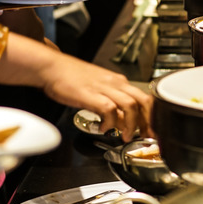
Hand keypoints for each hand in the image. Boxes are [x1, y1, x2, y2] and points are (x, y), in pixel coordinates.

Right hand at [0, 35, 153, 141]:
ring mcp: (104, 88)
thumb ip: (111, 103)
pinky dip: (110, 122)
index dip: (151, 116)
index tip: (151, 129)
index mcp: (118, 81)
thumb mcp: (97, 88)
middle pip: (144, 101)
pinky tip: (104, 128)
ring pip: (131, 105)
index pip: (144, 98)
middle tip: (147, 136)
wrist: (50, 67)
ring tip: (126, 136)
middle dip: (148, 122)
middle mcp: (115, 83)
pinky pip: (109, 109)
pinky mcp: (91, 94)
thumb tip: (120, 121)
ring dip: (132, 124)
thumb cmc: (69, 77)